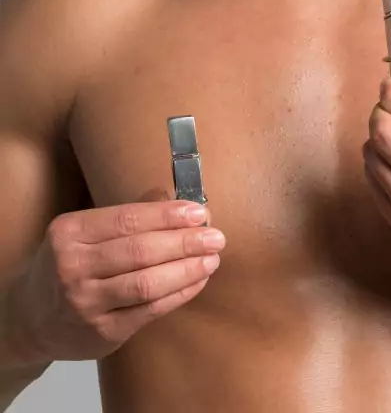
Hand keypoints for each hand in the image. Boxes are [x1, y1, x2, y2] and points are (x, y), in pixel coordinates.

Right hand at [7, 190, 224, 363]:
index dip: (167, 215)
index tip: (199, 213)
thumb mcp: (84, 232)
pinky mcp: (102, 332)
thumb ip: (127, 218)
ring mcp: (85, 303)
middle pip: (140, 251)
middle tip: (216, 236)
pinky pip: (151, 309)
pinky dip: (180, 293)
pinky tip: (198, 280)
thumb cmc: (70, 263)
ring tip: (212, 259)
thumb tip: (177, 201)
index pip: (128, 220)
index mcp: (70, 232)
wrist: (31, 318)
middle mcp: (72, 267)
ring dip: (187, 269)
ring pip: (147, 283)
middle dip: (185, 242)